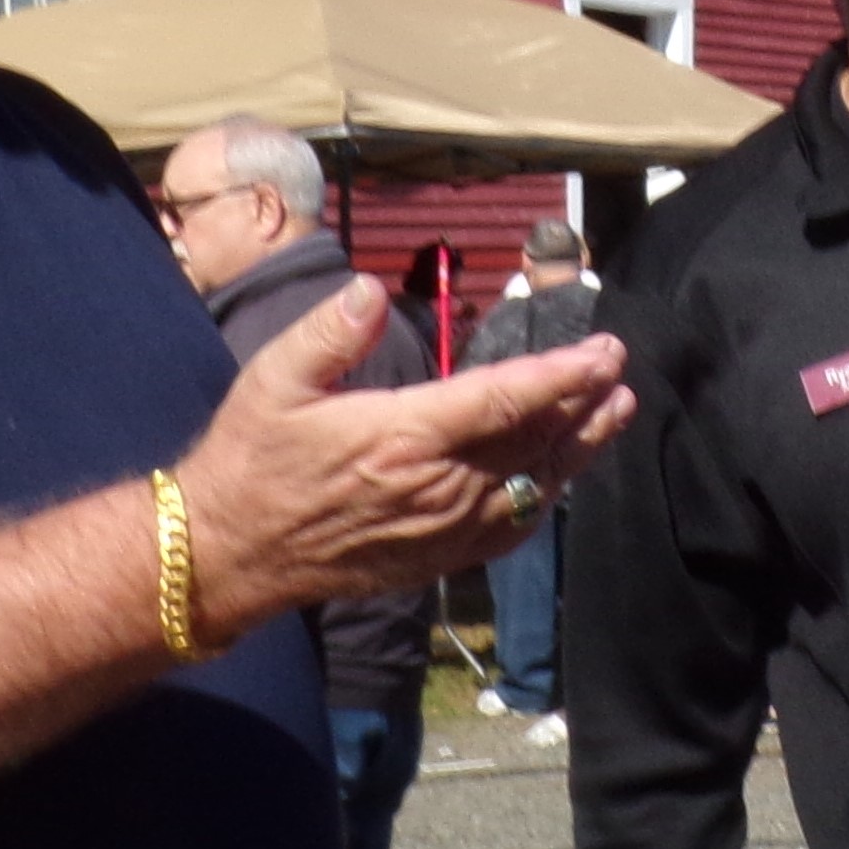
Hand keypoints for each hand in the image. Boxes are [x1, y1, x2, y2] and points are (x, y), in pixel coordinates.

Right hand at [179, 278, 636, 637]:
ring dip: (579, 448)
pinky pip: (507, 530)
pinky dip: (542, 499)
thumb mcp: (272, 381)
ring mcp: (440, 530)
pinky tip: (560, 479)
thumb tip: (372, 288)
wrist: (229, 554)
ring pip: (531, 486)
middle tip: (619, 368)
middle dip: (583, 402)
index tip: (604, 351)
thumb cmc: (250, 460)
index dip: (564, 375)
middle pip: (534, 442)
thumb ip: (329, 333)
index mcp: (404, 437)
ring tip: (615, 412)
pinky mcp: (435, 559)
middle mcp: (436, 487)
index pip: (506, 400)